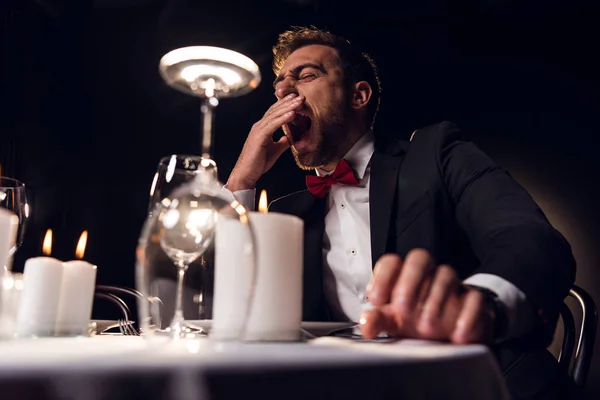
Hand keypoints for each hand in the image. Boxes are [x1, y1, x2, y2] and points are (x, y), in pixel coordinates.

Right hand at [226, 93, 303, 190]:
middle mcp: (259, 126)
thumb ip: (282, 141)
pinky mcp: (259, 137)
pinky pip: (273, 125)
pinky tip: (292, 113)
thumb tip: (291, 137)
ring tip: (299, 101)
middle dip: (288, 102)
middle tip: (300, 95)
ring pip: (275, 115)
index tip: (296, 99)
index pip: (275, 113)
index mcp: (262, 128)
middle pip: (275, 110)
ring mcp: (258, 130)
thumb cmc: (258, 163)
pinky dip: (283, 118)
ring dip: (288, 107)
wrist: (246, 174)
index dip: (285, 105)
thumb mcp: (275, 150)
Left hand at [359, 249, 494, 343]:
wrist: (451, 334)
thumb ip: (377, 320)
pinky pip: (474, 299)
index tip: (376, 299)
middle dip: (409, 281)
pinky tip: (457, 334)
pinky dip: (466, 316)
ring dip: (434, 301)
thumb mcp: (393, 322)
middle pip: (420, 258)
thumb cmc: (416, 321)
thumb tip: (365, 323)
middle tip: (402, 308)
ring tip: (425, 328)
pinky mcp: (474, 301)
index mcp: (403, 275)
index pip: (392, 261)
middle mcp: (428, 274)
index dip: (383, 276)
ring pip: (446, 275)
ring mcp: (453, 285)